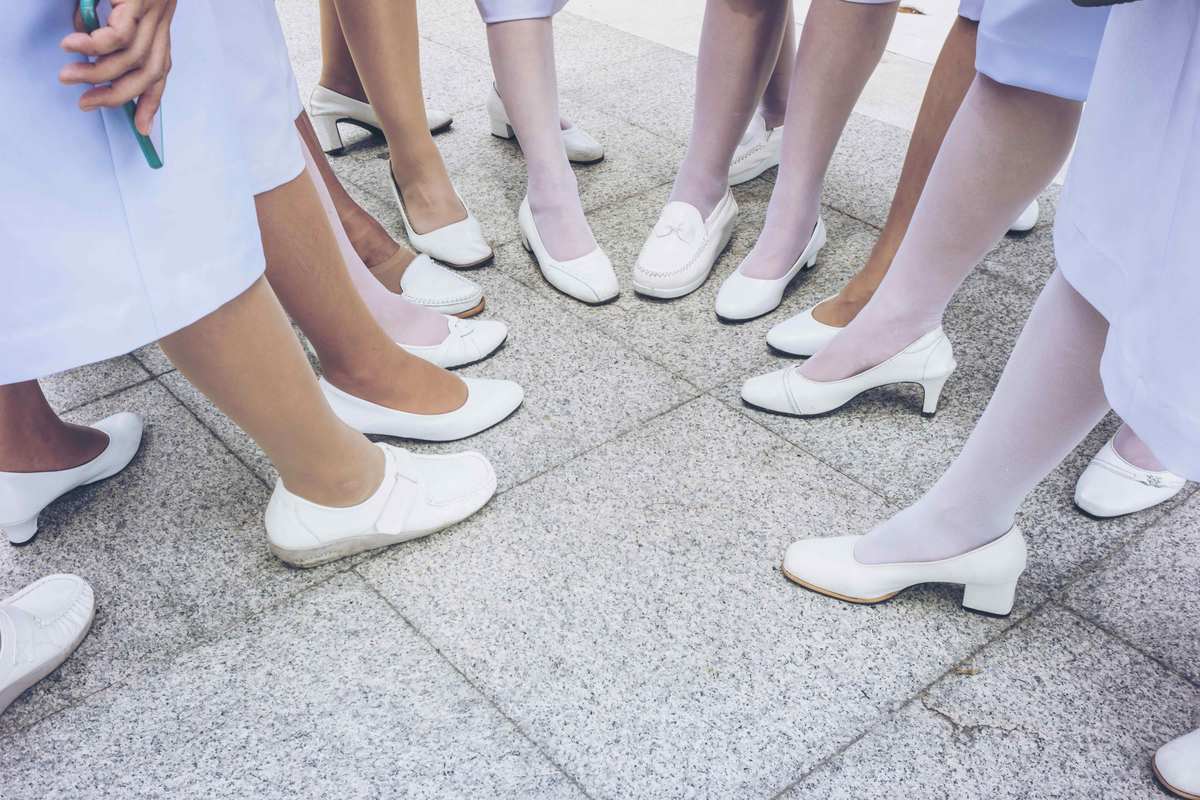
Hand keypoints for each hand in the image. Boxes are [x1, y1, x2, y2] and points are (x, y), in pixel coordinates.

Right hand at [58, 0, 176, 134]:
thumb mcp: (114, 6)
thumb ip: (102, 28)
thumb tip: (86, 48)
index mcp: (158, 29)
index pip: (160, 72)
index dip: (151, 103)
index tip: (142, 129)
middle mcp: (160, 25)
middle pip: (148, 73)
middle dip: (116, 95)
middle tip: (85, 103)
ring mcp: (152, 14)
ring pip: (131, 59)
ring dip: (96, 73)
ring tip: (69, 75)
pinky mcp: (139, 1)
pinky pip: (119, 36)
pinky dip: (94, 46)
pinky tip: (72, 45)